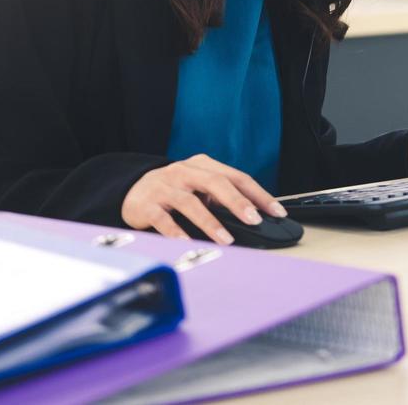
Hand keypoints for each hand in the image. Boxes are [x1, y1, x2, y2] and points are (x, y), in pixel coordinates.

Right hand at [121, 154, 286, 244]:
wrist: (131, 191)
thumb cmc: (174, 191)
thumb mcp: (199, 188)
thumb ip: (222, 198)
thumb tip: (253, 218)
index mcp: (202, 165)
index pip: (236, 177)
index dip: (258, 194)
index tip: (276, 212)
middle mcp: (184, 172)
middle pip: (215, 183)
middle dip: (238, 202)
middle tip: (254, 220)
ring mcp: (164, 187)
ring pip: (190, 202)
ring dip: (210, 222)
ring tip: (226, 240)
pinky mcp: (146, 204)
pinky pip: (163, 219)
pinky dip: (176, 232)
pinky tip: (187, 243)